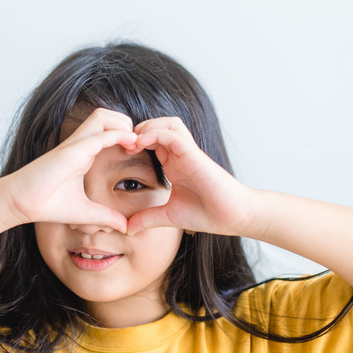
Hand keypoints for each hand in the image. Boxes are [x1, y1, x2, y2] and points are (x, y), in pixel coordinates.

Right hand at [4, 108, 137, 232]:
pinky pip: (98, 134)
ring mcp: (75, 145)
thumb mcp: (85, 213)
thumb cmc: (47, 205)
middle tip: (137, 144)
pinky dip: (117, 135)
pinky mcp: (72, 150)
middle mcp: (80, 144)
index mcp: (83, 153)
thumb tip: (124, 227)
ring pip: (102, 115)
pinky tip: (129, 146)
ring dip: (122, 124)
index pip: (108, 130)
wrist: (21, 203)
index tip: (137, 152)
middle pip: (107, 115)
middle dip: (126, 123)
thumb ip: (105, 217)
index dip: (126, 136)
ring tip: (133, 142)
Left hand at [125, 117, 252, 235]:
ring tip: (132, 142)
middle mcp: (180, 154)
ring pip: (166, 123)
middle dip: (137, 130)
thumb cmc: (207, 214)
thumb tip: (127, 229)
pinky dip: (155, 133)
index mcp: (174, 163)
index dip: (133, 142)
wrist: (233, 217)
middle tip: (121, 144)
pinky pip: (172, 134)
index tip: (118, 154)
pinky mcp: (194, 153)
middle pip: (157, 125)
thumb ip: (148, 219)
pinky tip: (141, 143)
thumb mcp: (168, 216)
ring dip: (147, 127)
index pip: (151, 140)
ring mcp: (188, 152)